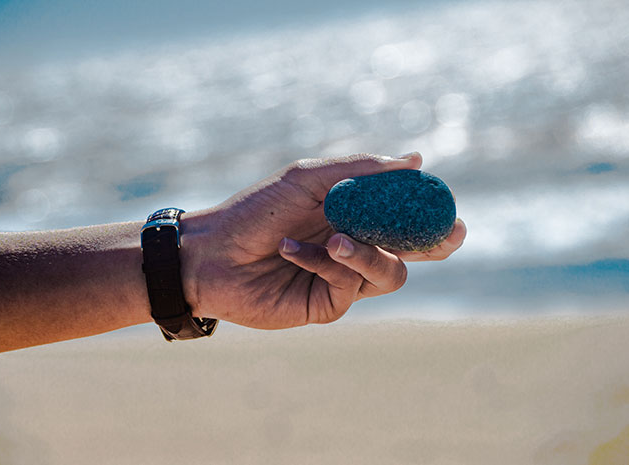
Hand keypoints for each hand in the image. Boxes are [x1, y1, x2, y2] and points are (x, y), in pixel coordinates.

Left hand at [179, 153, 465, 328]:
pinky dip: (325, 263)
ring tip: (333, 237)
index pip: (405, 218)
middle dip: (432, 245)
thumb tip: (416, 158)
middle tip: (445, 237)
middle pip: (412, 252)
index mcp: (353, 215)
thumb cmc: (255, 210)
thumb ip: (360, 171)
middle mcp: (354, 247)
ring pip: (389, 273)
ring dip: (367, 253)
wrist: (210, 253)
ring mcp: (342, 279)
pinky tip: (292, 251)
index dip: (433, 218)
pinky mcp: (327, 305)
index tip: (452, 213)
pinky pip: (349, 286)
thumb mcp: (306, 179)